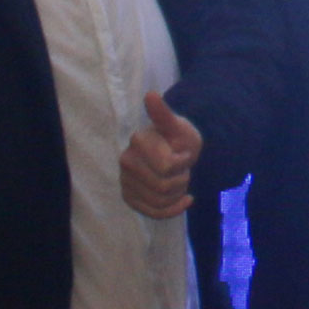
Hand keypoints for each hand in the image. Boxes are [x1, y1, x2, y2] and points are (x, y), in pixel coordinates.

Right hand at [120, 89, 200, 217]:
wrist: (177, 153)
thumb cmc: (178, 138)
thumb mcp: (178, 126)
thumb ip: (164, 114)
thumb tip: (151, 95)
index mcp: (137, 142)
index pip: (167, 167)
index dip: (183, 163)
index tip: (183, 153)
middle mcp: (126, 161)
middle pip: (163, 187)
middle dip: (181, 179)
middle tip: (182, 169)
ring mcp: (125, 181)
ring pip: (160, 201)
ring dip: (178, 193)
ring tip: (178, 179)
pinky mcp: (130, 197)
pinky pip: (154, 213)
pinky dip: (174, 209)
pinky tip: (184, 200)